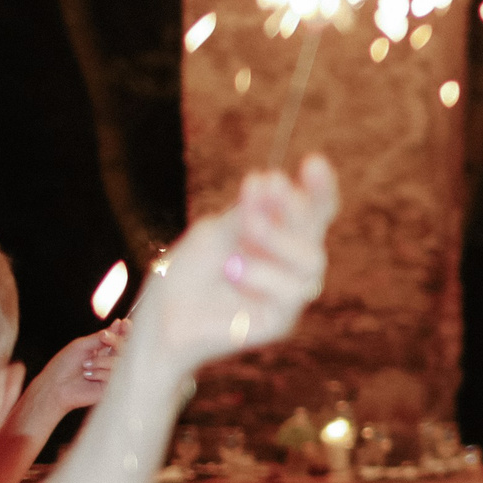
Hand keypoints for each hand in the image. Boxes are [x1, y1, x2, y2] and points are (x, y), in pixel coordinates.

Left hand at [23, 321, 125, 420]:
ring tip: (85, 365)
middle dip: (116, 340)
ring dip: (101, 361)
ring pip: (121, 361)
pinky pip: (115, 375)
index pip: (120, 339)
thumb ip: (101, 337)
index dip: (125, 331)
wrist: (55, 386)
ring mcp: (111, 374)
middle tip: (104, 337)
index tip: (124, 323)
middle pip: (126, 348)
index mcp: (102, 351)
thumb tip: (118, 324)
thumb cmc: (64, 367)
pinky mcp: (112, 387)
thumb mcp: (82, 345)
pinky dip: (99, 373)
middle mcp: (109, 361)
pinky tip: (88, 376)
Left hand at [142, 159, 337, 370]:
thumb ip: (248, 212)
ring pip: (312, 261)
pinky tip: (234, 269)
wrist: (163, 317)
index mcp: (279, 236)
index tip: (313, 162)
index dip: (319, 189)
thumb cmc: (188, 271)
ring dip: (279, 237)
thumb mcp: (216, 230)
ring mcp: (289, 292)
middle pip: (315, 231)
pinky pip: (291, 293)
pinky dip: (264, 274)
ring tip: (247, 227)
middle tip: (270, 182)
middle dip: (295, 205)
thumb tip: (274, 179)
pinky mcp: (281, 321)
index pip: (313, 211)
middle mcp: (290, 263)